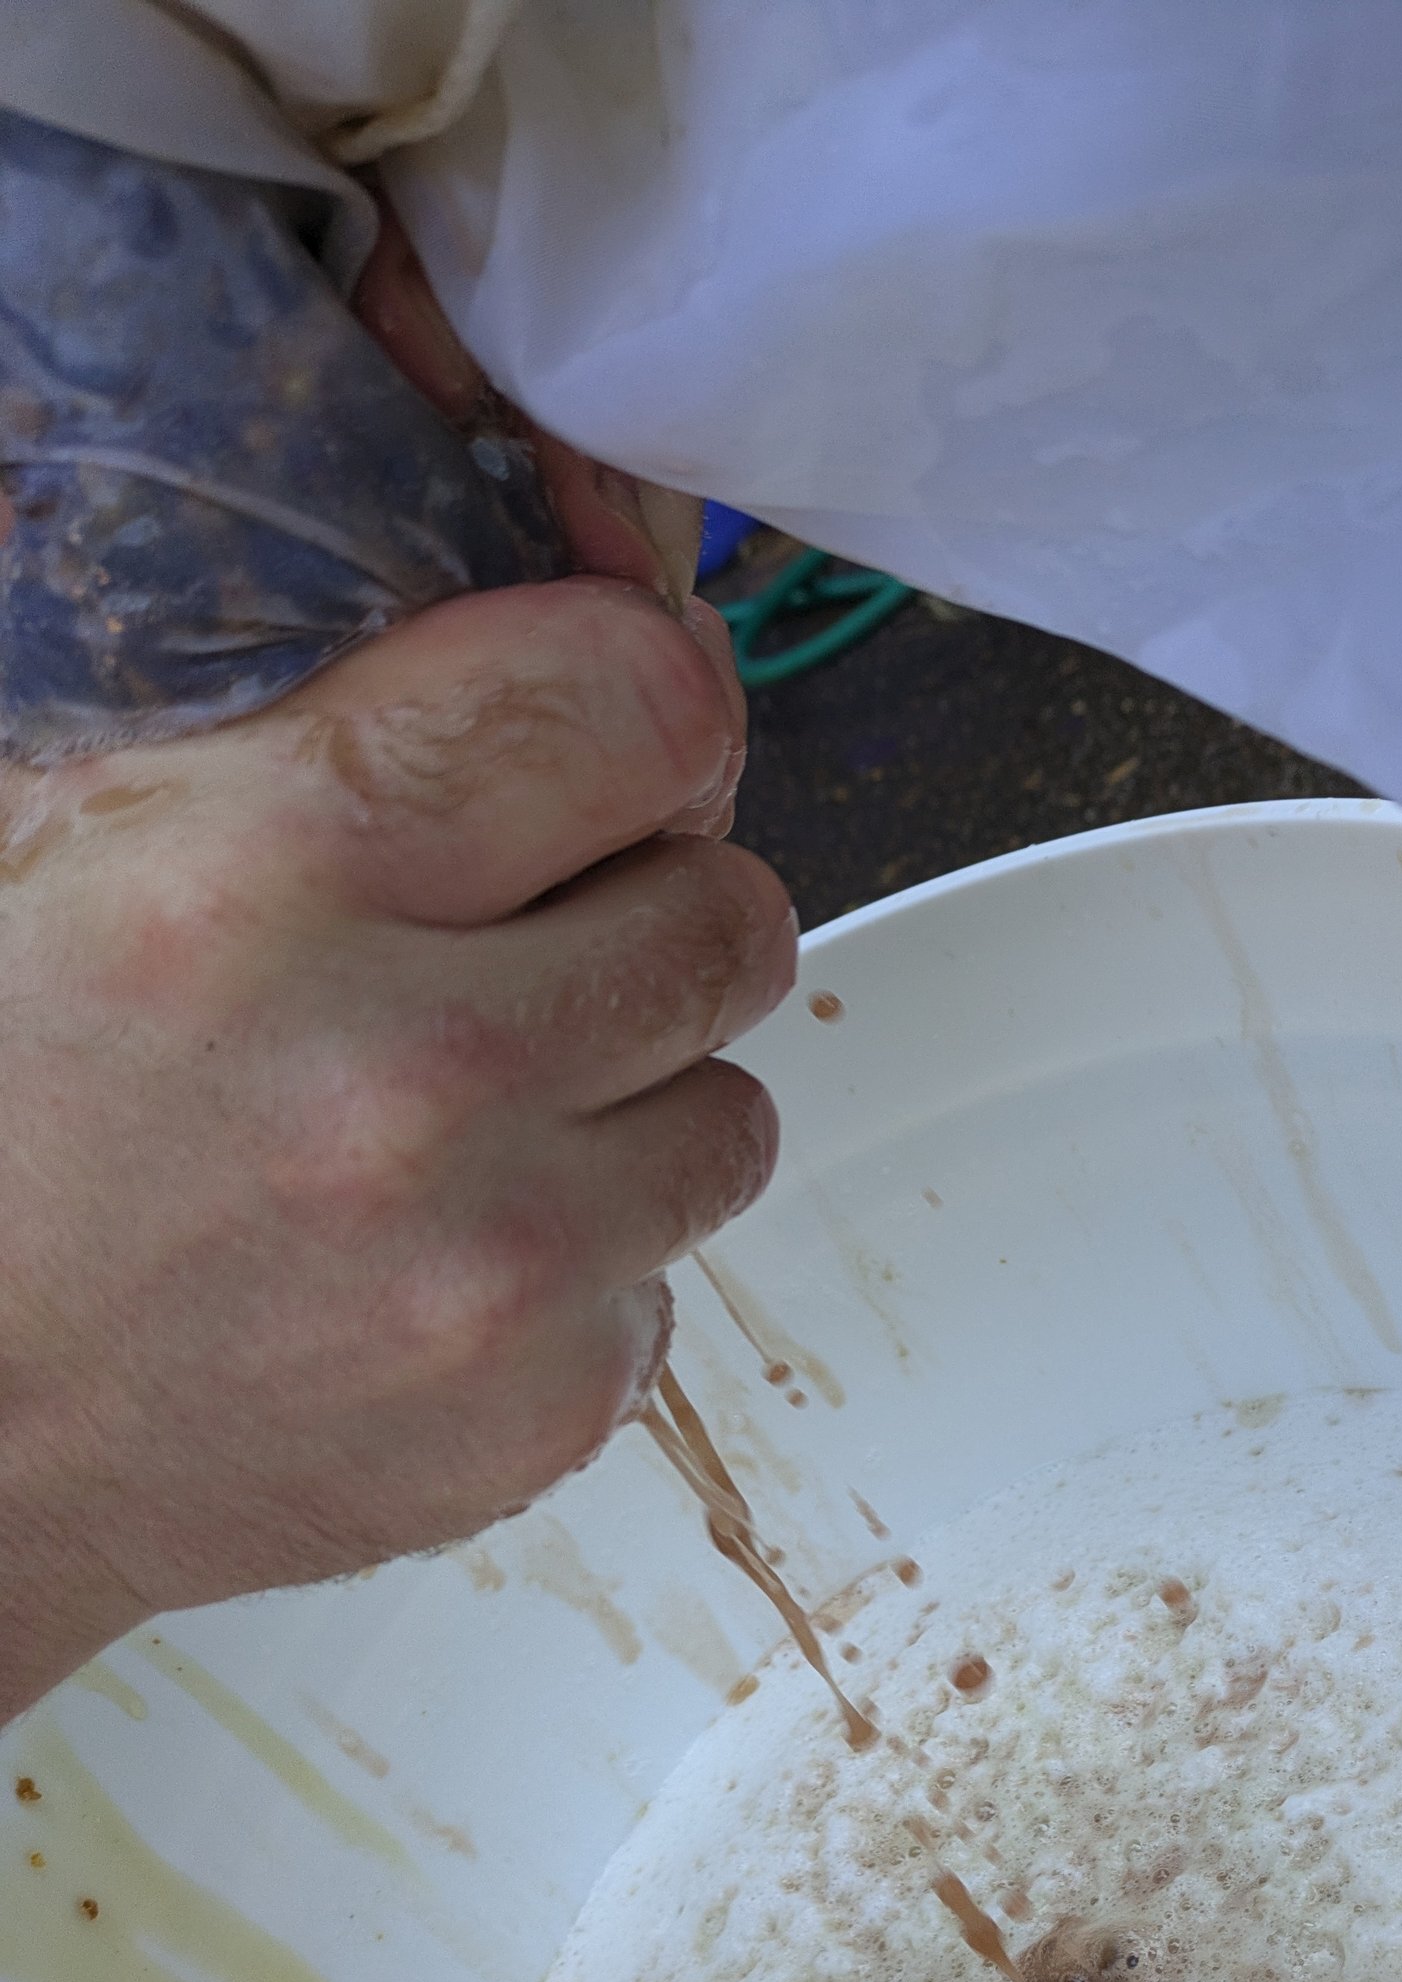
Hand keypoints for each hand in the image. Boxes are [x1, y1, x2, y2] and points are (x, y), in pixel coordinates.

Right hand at [0, 576, 793, 1725]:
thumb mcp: (51, 838)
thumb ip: (268, 707)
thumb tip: (512, 552)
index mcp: (263, 875)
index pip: (635, 701)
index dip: (638, 707)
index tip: (605, 742)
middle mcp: (409, 1074)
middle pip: (729, 914)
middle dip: (647, 911)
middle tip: (533, 948)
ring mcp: (495, 1264)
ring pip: (732, 1110)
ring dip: (632, 1101)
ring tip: (472, 1123)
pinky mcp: (540, 1409)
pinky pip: (668, 1284)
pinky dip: (582, 1269)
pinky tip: (434, 1264)